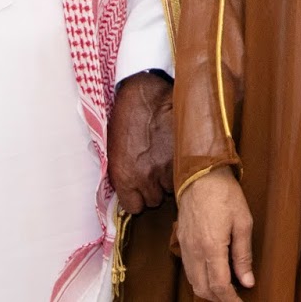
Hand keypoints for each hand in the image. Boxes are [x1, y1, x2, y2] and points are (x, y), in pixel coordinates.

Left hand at [108, 71, 175, 213]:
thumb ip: (123, 176)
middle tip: (155, 169)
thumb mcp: (114, 151)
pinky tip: (177, 153)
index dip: (139, 197)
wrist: (145, 93)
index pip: (135, 208)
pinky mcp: (184, 155)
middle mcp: (145, 177)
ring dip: (171, 177)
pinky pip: (186, 172)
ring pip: (173, 188)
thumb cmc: (125, 119)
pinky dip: (183, 166)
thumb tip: (130, 194)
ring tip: (167, 159)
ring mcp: (167, 167)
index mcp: (123, 177)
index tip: (141, 187)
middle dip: (155, 187)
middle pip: (155, 199)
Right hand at [177, 167, 254, 300]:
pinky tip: (213, 274)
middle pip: (203, 289)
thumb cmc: (224, 194)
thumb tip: (247, 281)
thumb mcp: (243, 222)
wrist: (200, 175)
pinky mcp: (181, 242)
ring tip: (227, 287)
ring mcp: (185, 247)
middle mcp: (195, 251)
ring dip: (209, 291)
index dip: (232, 300)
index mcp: (211, 247)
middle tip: (236, 297)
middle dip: (220, 299)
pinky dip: (200, 279)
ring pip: (194, 282)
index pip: (220, 286)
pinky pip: (188, 270)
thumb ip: (244, 255)